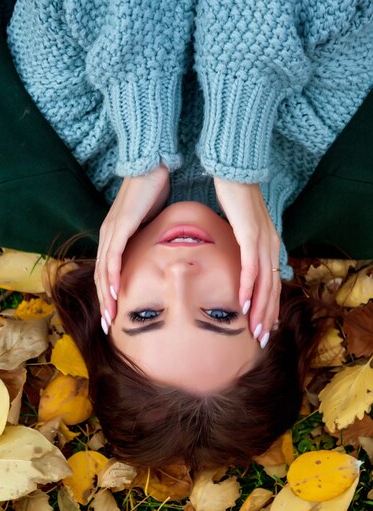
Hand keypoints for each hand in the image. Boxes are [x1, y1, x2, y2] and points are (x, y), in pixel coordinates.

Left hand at [94, 165, 169, 330]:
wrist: (150, 162)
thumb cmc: (153, 188)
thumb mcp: (154, 220)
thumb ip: (152, 236)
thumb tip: (163, 250)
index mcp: (115, 235)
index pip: (108, 270)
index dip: (109, 293)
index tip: (116, 313)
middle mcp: (108, 235)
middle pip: (101, 277)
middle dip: (105, 303)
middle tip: (109, 325)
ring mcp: (111, 230)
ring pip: (103, 271)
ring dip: (106, 297)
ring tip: (110, 318)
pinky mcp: (120, 226)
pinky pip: (113, 257)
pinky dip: (111, 277)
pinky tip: (114, 294)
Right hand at [213, 177, 280, 345]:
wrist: (236, 173)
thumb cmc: (236, 199)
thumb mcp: (242, 227)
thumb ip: (244, 245)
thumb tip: (238, 260)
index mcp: (270, 245)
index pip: (273, 282)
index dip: (270, 306)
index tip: (265, 326)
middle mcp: (271, 245)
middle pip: (272, 288)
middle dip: (267, 315)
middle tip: (260, 337)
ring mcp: (262, 241)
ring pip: (264, 282)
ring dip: (259, 308)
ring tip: (253, 329)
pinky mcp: (249, 235)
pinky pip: (250, 267)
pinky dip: (248, 287)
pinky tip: (242, 303)